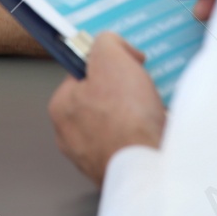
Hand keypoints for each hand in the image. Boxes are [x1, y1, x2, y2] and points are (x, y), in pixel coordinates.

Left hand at [48, 32, 164, 184]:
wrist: (147, 165)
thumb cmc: (125, 117)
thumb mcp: (111, 56)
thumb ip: (105, 42)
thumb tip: (110, 44)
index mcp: (60, 107)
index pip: (83, 74)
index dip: (108, 64)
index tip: (125, 65)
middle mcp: (70, 136)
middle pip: (102, 99)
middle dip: (124, 92)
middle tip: (141, 89)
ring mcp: (92, 158)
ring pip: (119, 124)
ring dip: (137, 116)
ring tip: (151, 113)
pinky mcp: (116, 173)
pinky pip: (131, 145)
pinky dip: (144, 137)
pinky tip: (155, 133)